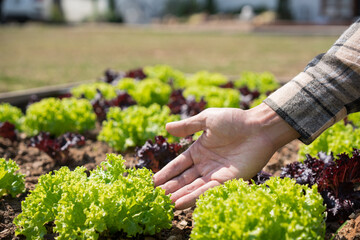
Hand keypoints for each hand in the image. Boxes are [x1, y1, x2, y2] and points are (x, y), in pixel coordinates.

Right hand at [153, 103, 299, 208]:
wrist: (259, 127)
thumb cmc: (234, 120)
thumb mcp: (207, 119)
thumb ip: (187, 126)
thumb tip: (166, 128)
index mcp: (199, 150)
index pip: (178, 165)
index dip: (165, 173)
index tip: (152, 182)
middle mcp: (205, 164)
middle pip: (183, 179)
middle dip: (169, 188)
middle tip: (154, 197)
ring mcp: (216, 173)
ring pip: (193, 187)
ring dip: (179, 195)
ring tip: (165, 203)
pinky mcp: (228, 181)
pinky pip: (208, 190)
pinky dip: (194, 197)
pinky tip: (181, 203)